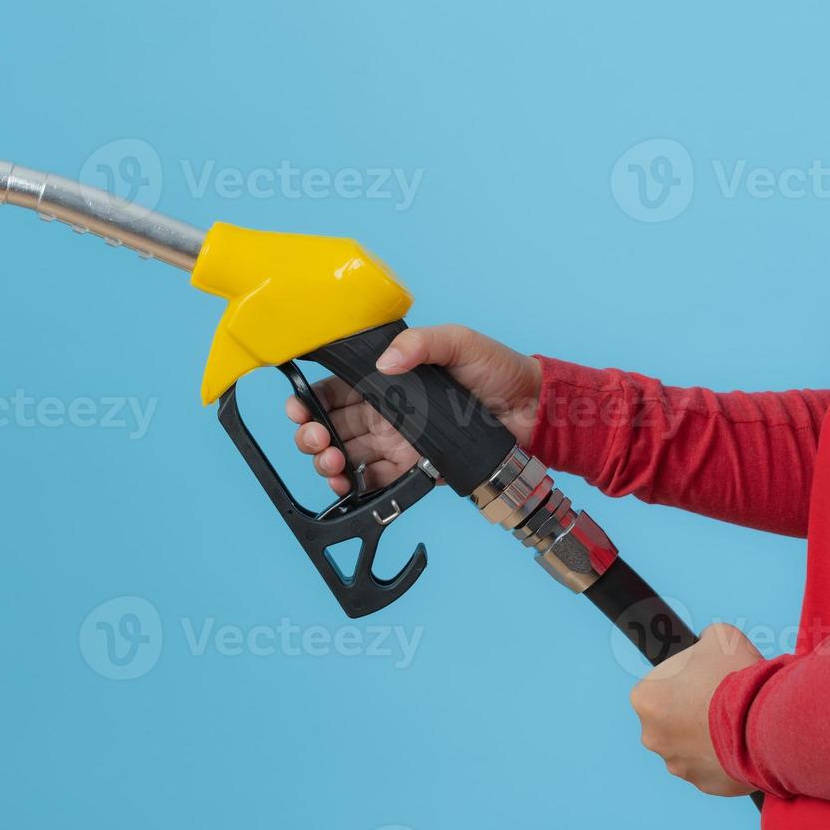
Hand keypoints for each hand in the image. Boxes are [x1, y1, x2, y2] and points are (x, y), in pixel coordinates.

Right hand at [285, 325, 542, 495]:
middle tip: (317, 440)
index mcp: (387, 380)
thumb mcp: (458, 341)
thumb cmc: (497, 370)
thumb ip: (420, 343)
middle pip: (331, 426)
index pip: (334, 390)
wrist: (531, 410)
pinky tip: (346, 485)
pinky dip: (353, 488)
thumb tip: (386, 361)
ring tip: (331, 463)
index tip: (299, 407)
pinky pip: (374, 482)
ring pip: (345, 456)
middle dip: (312, 435)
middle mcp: (385, 413)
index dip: (310, 399)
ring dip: (327, 463)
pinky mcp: (412, 470)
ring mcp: (396, 443)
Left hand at [630, 624, 762, 796]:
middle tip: (724, 703)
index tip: (708, 680)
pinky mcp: (704, 784)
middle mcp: (652, 735)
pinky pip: (713, 769)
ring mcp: (677, 764)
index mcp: (645, 699)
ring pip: (692, 747)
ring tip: (737, 724)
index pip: (662, 685)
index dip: (688, 680)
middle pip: (674, 719)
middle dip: (696, 712)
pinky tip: (743, 744)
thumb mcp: (719, 637)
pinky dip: (726, 759)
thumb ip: (704, 640)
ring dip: (710, 738)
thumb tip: (707, 643)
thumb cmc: (738, 677)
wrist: (768, 722)